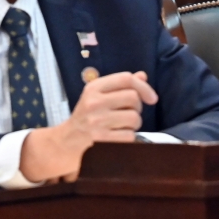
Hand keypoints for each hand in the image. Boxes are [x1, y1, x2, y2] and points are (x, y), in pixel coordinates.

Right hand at [19, 71, 156, 182]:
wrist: (67, 142)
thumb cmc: (86, 117)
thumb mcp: (98, 97)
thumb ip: (120, 86)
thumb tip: (142, 76)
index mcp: (93, 88)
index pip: (126, 78)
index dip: (144, 87)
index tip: (151, 98)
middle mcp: (94, 102)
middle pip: (133, 98)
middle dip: (136, 108)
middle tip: (127, 113)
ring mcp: (97, 121)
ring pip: (134, 118)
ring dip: (133, 124)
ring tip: (121, 126)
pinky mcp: (101, 139)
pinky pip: (130, 135)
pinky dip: (128, 137)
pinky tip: (118, 136)